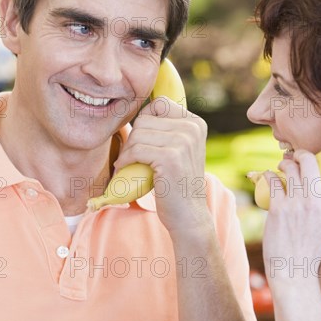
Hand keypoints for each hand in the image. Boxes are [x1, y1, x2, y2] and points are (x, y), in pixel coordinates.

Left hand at [113, 97, 210, 233]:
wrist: (188, 215)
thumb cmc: (177, 183)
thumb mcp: (179, 150)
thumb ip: (167, 130)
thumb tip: (141, 110)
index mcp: (195, 123)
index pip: (159, 104)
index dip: (143, 121)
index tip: (140, 141)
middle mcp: (192, 128)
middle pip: (145, 119)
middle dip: (133, 138)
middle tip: (131, 157)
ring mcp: (183, 142)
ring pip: (138, 134)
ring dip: (127, 151)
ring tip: (128, 164)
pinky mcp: (170, 157)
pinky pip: (136, 149)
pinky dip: (125, 160)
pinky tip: (124, 169)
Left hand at [262, 129, 320, 284]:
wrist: (294, 270)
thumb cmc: (309, 245)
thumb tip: (315, 177)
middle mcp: (317, 201)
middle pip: (311, 160)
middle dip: (300, 154)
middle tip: (295, 158)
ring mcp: (297, 203)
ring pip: (289, 167)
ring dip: (283, 164)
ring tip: (282, 169)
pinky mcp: (278, 208)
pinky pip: (272, 179)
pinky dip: (268, 175)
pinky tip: (268, 178)